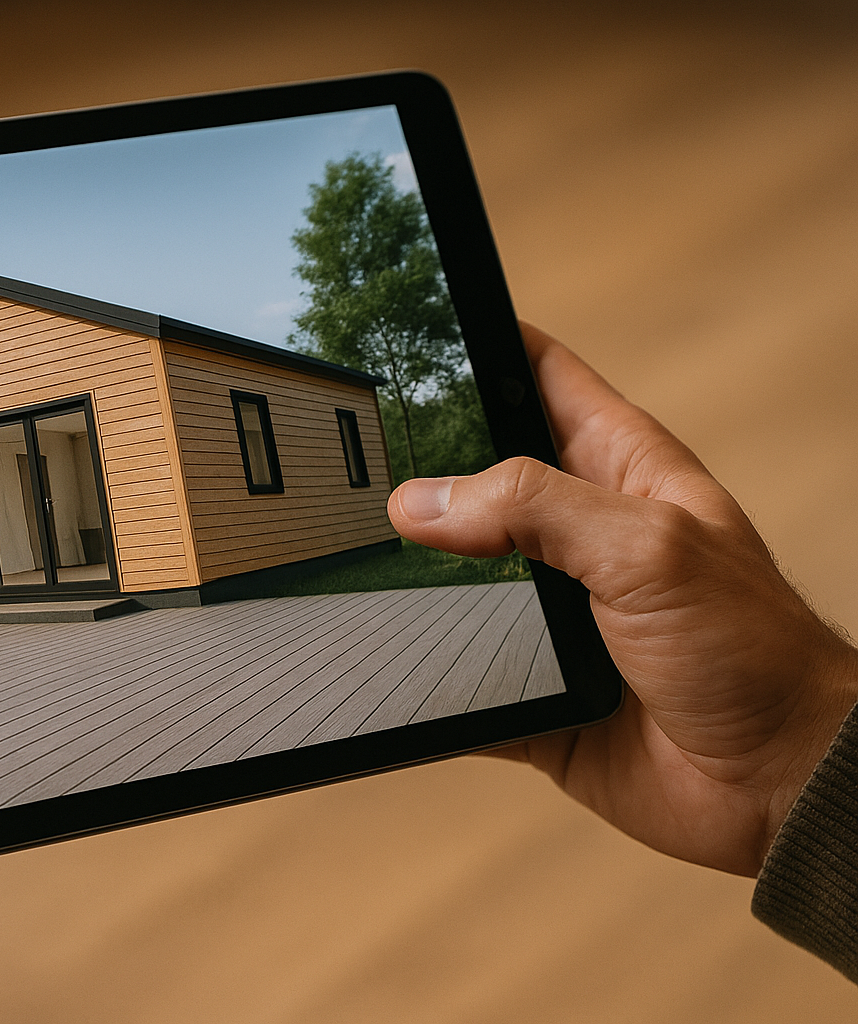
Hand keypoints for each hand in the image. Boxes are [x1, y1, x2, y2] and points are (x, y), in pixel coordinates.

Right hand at [389, 323, 857, 876]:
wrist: (775, 789)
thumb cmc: (757, 655)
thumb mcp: (650, 548)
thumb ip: (537, 507)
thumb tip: (425, 499)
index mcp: (621, 468)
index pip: (539, 373)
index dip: (481, 343)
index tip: (412, 328)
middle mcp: (578, 532)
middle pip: (476, 472)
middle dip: (417, 461)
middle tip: (352, 449)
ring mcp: (549, 609)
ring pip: (452, 571)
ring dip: (407, 568)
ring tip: (345, 545)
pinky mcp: (526, 681)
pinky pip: (451, 664)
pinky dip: (415, 660)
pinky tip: (376, 647)